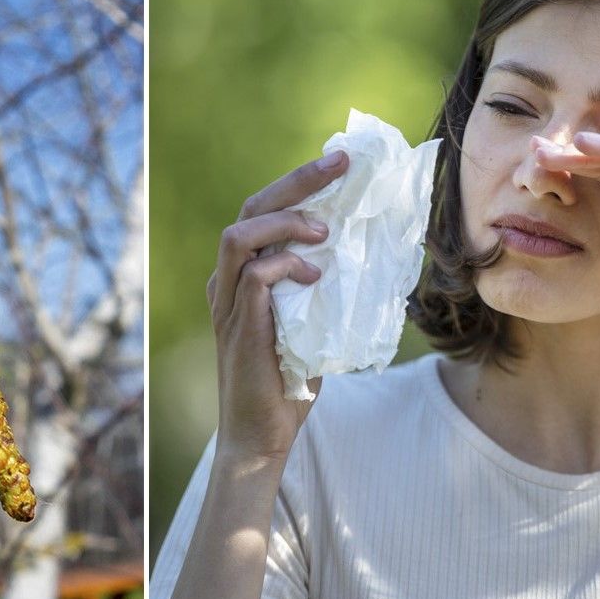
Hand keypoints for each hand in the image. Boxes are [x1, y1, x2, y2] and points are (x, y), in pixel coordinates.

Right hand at [205, 150, 348, 462]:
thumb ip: (325, 288)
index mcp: (242, 275)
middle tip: (339, 164)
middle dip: (296, 181)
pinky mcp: (238, 325)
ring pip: (240, 234)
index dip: (298, 183)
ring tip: (323, 231)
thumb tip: (372, 254)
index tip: (338, 161)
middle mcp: (227, 281)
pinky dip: (287, 267)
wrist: (262, 437)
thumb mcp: (313, 322)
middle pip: (250, 208)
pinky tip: (316, 276)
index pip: (263, 211)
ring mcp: (228, 302)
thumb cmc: (290, 383)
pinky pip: (255, 276)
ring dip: (286, 223)